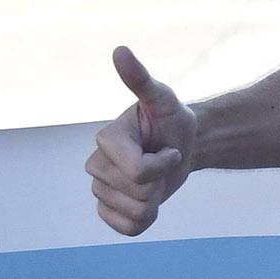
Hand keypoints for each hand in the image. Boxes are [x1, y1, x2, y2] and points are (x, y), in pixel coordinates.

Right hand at [85, 47, 196, 234]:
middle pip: (139, 194)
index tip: (170, 148)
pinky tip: (148, 199)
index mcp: (106, 140)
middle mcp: (96, 165)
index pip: (139, 172)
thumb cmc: (173, 120)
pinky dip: (145, 220)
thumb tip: (120, 50)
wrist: (183, 145)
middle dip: (162, 180)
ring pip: (136, 212)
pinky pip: (127, 228)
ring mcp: (100, 189)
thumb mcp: (164, 99)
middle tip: (164, 160)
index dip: (165, 163)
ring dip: (157, 199)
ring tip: (157, 177)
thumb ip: (141, 79)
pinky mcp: (109, 210)